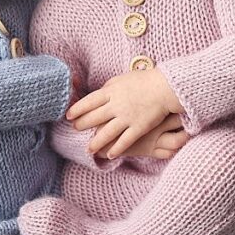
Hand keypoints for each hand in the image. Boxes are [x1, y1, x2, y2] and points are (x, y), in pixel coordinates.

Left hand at [67, 69, 182, 158]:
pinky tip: (110, 155)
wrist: (165, 87)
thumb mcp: (122, 79)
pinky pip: (124, 141)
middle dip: (82, 125)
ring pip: (106, 133)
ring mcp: (127, 117)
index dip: (77, 109)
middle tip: (76, 129)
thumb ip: (109, 87)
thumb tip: (99, 94)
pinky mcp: (138, 128)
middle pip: (94, 118)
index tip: (68, 116)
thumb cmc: (144, 81)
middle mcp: (116, 105)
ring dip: (96, 143)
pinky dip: (116, 149)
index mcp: (111, 91)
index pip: (89, 102)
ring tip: (89, 149)